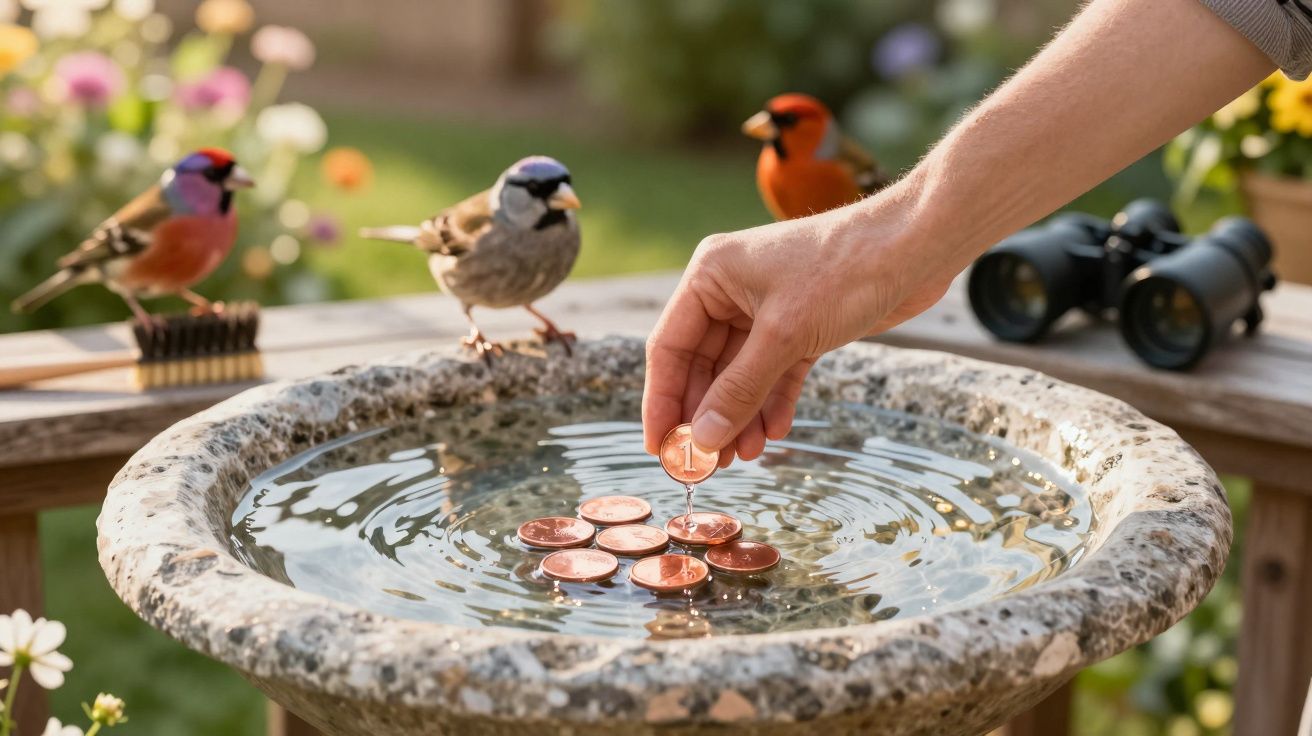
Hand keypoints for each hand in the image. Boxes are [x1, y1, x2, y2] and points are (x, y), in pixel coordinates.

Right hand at [642, 183, 955, 464]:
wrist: (917, 246)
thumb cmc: (846, 270)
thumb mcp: (785, 335)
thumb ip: (740, 390)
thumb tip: (702, 440)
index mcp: (711, 276)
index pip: (669, 348)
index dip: (662, 402)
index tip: (660, 450)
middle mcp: (731, 290)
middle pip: (703, 366)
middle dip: (706, 415)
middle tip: (704, 465)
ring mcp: (766, 309)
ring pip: (740, 374)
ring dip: (739, 416)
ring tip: (743, 457)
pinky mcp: (801, 325)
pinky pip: (774, 373)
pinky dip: (773, 402)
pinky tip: (773, 433)